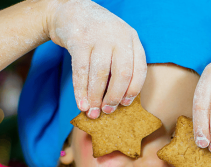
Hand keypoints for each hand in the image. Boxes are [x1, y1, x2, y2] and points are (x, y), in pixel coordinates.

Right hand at [45, 0, 146, 118]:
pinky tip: (81, 103)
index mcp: (132, 38)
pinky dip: (80, 91)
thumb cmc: (98, 35)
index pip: (139, 69)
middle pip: (122, 74)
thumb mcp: (116, 42)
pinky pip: (81, 71)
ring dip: (95, 97)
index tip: (124, 104)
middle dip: (114, 97)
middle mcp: (118, 36)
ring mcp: (98, 37)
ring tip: (92, 111)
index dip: (133, 90)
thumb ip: (121, 64)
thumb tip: (119, 101)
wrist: (71, 10)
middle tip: (108, 111)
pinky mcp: (79, 40)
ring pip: (100, 74)